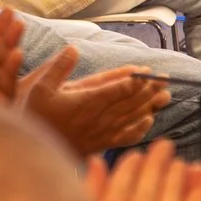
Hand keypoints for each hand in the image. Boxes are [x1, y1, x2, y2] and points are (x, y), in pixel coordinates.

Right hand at [17, 48, 166, 155]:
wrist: (34, 151)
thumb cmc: (35, 116)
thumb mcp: (39, 88)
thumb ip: (58, 68)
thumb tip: (73, 49)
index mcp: (86, 101)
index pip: (118, 89)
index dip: (136, 80)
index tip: (149, 71)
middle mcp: (99, 117)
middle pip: (131, 101)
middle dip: (149, 88)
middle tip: (165, 78)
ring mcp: (103, 131)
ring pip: (133, 117)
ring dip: (150, 105)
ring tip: (165, 95)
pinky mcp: (102, 143)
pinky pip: (127, 136)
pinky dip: (140, 128)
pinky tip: (149, 120)